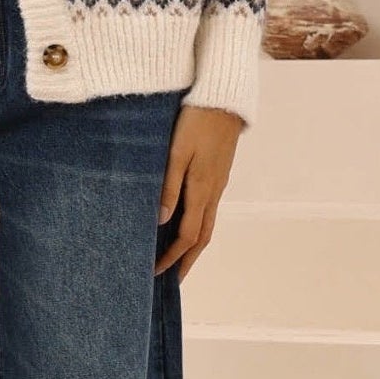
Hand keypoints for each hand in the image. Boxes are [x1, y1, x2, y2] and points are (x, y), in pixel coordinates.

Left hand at [154, 104, 243, 280]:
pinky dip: (198, 226)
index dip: (172, 257)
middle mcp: (213, 191)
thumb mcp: (177, 152)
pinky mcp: (218, 174)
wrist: (224, 98)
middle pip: (202, 237)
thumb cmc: (196, 121)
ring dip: (194, 246)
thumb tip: (162, 221)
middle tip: (173, 279)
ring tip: (180, 259)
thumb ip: (168, 186)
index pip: (188, 235)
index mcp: (202, 189)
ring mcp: (218, 183)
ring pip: (207, 224)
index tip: (155, 271)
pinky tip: (187, 225)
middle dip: (187, 260)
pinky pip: (209, 209)